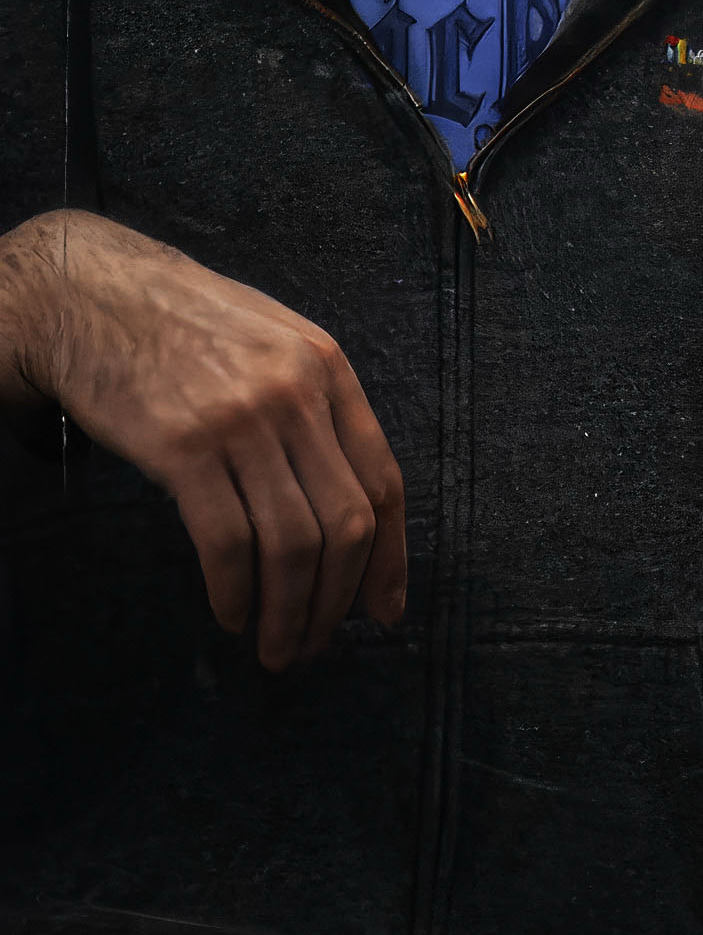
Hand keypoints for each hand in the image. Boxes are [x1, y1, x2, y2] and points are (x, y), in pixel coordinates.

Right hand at [0, 211, 405, 668]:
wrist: (81, 290)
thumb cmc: (178, 323)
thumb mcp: (270, 342)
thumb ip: (317, 411)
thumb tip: (351, 512)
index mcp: (328, 371)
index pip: (383, 484)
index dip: (389, 559)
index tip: (382, 611)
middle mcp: (295, 395)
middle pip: (344, 526)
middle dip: (338, 601)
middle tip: (319, 642)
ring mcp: (239, 420)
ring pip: (292, 544)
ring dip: (290, 611)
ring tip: (279, 645)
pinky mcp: (181, 446)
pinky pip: (227, 541)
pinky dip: (236, 590)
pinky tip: (232, 612)